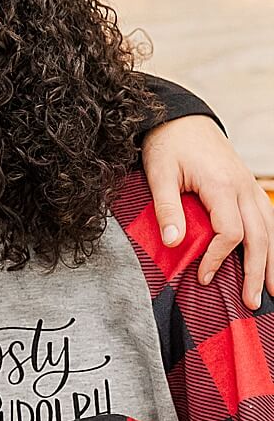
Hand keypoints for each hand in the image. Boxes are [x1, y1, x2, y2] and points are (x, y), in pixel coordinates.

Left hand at [141, 115, 273, 308]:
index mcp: (222, 185)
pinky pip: (267, 218)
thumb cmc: (167, 144)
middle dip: (256, 271)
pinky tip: (270, 261)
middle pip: (260, 236)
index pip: (230, 232)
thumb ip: (166, 208)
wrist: (181, 118)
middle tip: (251, 302)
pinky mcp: (248, 187)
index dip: (219, 258)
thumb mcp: (158, 173)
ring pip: (270, 229)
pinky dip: (271, 242)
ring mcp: (250, 186)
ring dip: (271, 261)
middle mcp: (243, 187)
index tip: (203, 277)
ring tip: (270, 290)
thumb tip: (173, 243)